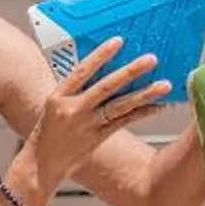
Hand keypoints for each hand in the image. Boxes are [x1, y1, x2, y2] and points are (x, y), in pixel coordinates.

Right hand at [21, 40, 170, 194]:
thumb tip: (100, 70)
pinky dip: (141, 113)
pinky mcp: (97, 139)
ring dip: (144, 94)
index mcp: (59, 95)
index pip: (82, 70)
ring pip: (120, 106)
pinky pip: (123, 123)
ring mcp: (86, 125)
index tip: (119, 41)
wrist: (39, 164)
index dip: (101, 55)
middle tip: (151, 59)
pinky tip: (157, 106)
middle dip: (131, 71)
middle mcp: (73, 109)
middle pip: (106, 86)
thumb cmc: (48, 131)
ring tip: (164, 85)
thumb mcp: (54, 105)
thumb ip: (75, 90)